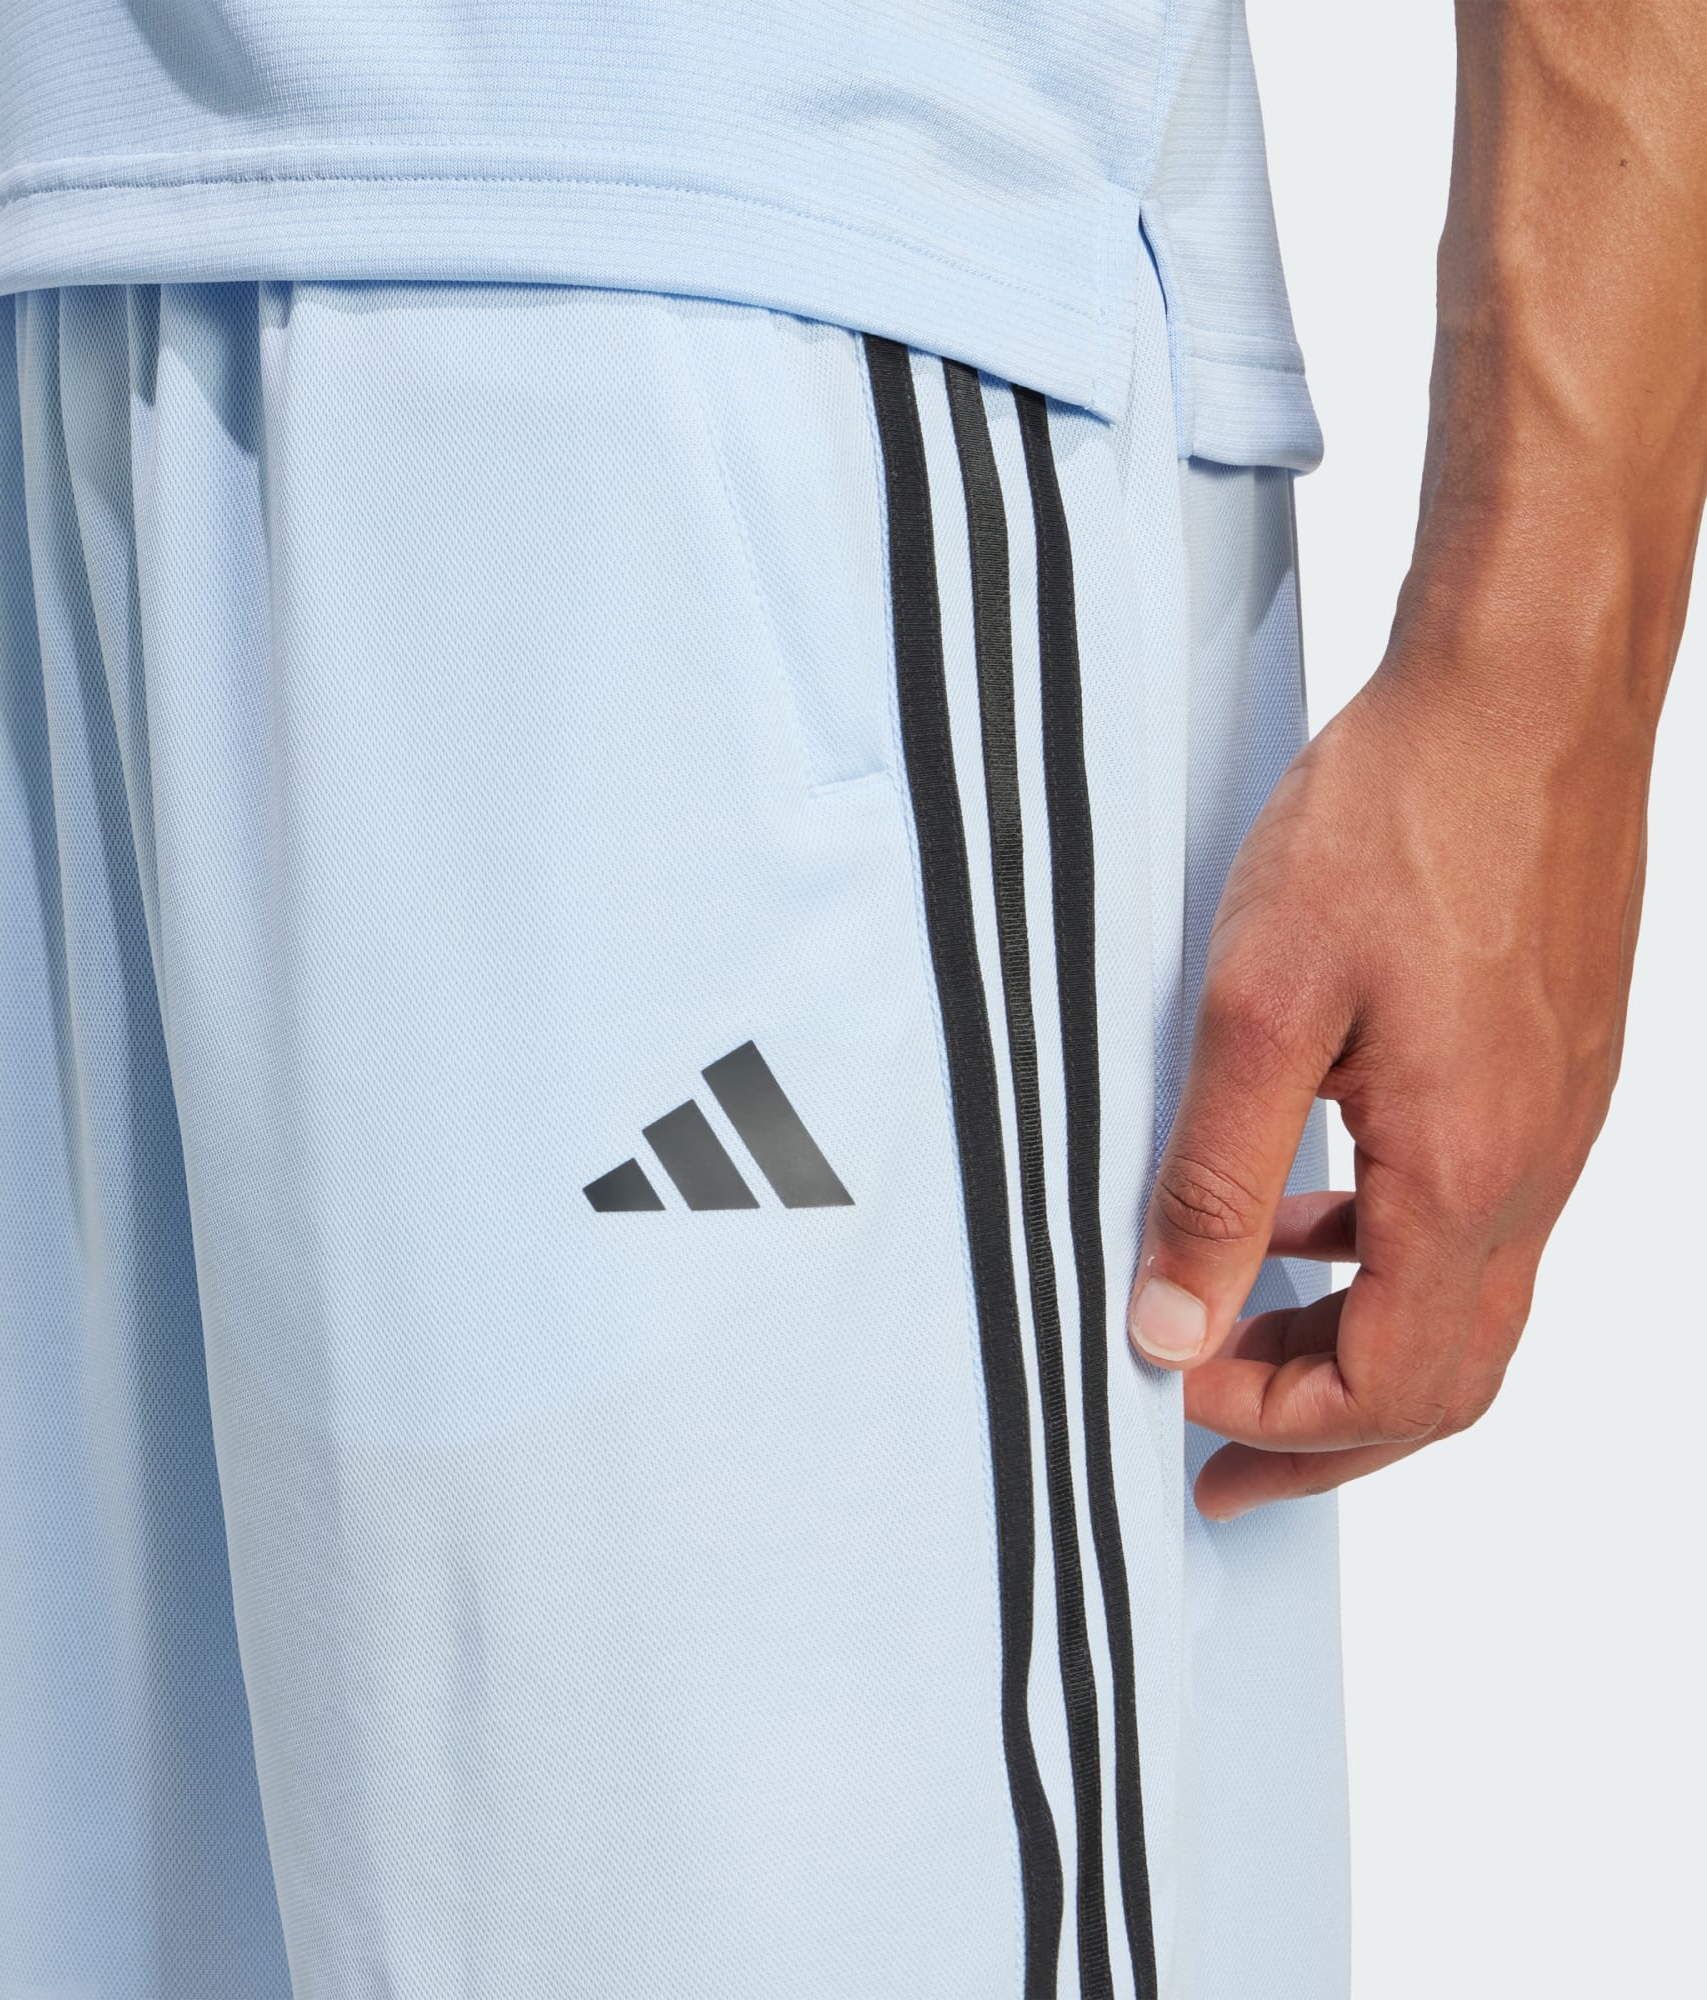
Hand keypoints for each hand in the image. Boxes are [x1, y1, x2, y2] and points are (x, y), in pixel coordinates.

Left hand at [1127, 619, 1652, 1519]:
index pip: (1391, 1387)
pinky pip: (1474, 1216)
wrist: (1525, 694)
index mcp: (1465, 1173)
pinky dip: (1384, 1256)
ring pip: (1463, 1301)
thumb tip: (1172, 1326)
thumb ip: (1216, 1179)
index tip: (1175, 1406)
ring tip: (1242, 1339)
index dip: (1280, 1424)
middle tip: (1217, 1457)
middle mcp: (1534, 1168)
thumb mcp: (1259, 1005)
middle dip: (1325, 1432)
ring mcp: (1555, 1121)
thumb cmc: (1398, 823)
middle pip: (1444, 1376)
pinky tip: (1313, 1210)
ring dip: (1351, 1345)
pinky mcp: (1547, 1068)